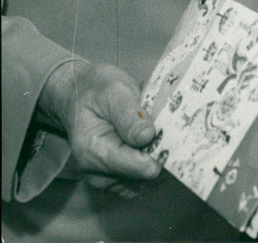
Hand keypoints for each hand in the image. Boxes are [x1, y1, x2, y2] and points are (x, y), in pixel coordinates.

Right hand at [38, 59, 161, 193]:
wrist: (78, 92)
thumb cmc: (96, 89)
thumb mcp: (114, 92)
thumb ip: (129, 116)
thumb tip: (147, 137)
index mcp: (94, 152)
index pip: (139, 167)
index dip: (160, 149)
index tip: (168, 129)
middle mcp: (96, 172)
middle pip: (144, 176)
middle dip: (157, 150)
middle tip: (156, 121)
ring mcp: (104, 178)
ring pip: (145, 179)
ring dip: (153, 154)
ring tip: (147, 126)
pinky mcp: (113, 177)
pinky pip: (139, 178)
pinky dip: (147, 158)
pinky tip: (143, 138)